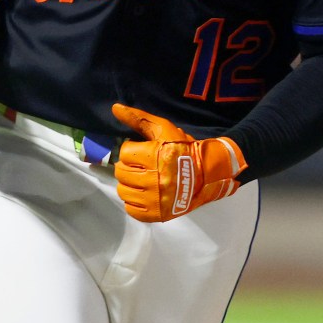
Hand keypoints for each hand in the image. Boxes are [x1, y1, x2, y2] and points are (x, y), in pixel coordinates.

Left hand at [112, 103, 247, 222]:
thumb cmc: (183, 148)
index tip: (141, 150)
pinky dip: (134, 201)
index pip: (124, 153)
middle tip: (140, 165)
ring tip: (141, 179)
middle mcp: (153, 179)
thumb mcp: (163, 129)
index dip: (131, 149)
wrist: (207, 173)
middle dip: (128, 166)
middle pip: (121, 172)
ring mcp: (155, 200)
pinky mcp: (157, 214)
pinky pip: (131, 210)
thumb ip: (138, 118)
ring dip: (129, 183)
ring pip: (123, 191)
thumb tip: (114, 108)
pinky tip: (144, 193)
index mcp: (154, 156)